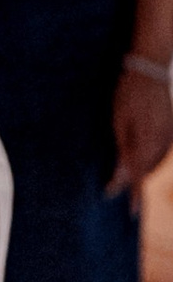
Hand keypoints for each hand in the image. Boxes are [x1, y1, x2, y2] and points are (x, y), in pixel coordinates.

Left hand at [110, 59, 172, 198]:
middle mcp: (163, 142)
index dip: (134, 193)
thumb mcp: (119, 121)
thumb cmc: (128, 93)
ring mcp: (170, 136)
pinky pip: (162, 152)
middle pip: (147, 170)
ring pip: (155, 163)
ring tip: (124, 175)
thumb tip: (120, 176)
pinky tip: (139, 158)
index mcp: (147, 140)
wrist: (150, 70)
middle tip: (113, 188)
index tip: (130, 211)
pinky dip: (150, 159)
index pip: (139, 175)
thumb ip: (123, 150)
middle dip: (133, 181)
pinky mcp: (172, 131)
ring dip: (141, 171)